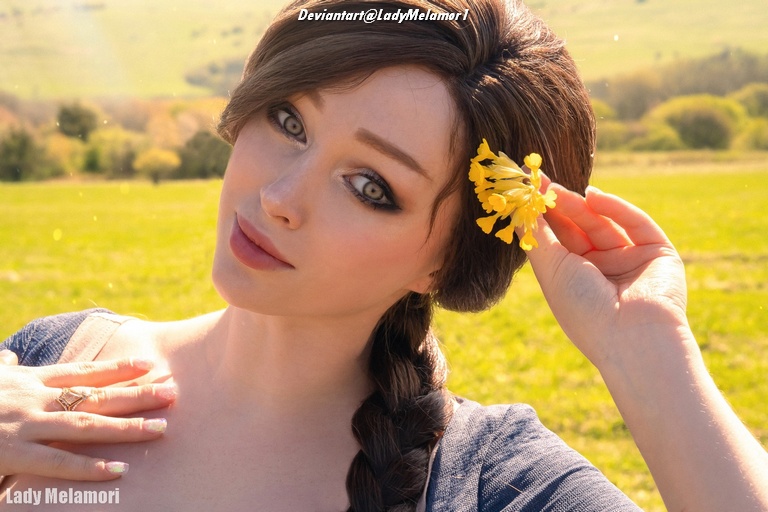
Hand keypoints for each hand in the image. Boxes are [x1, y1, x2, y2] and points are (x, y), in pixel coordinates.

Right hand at [0, 351, 175, 480]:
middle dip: (136, 394)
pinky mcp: (12, 454)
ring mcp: (25, 425)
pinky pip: (58, 463)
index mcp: (29, 382)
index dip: (118, 368)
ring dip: (126, 427)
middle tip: (173, 393)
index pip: (83, 372)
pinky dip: (89, 468)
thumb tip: (10, 358)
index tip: (150, 364)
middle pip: (95, 394)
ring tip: (160, 429)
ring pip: (86, 424)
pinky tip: (119, 471)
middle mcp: (33, 398)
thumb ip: (2, 371)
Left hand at [524, 184, 690, 367]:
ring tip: (556, 189)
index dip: (542, 216)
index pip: (558, 240)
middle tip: (538, 181)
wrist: (632, 338)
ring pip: (603, 223)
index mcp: (575, 279)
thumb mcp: (551, 269)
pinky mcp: (658, 253)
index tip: (524, 190)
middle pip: (578, 228)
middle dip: (558, 204)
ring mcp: (631, 260)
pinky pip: (636, 223)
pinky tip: (593, 195)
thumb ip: (536, 236)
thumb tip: (518, 207)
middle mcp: (602, 269)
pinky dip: (615, 208)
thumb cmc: (583, 309)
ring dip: (580, 204)